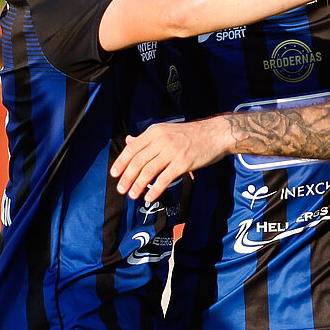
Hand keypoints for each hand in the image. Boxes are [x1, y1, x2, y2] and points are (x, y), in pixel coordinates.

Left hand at [111, 118, 232, 203]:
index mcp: (155, 132)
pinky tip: (149, 198)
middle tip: (121, 189)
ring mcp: (172, 152)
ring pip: (148, 171)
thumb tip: (129, 142)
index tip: (114, 174)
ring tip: (132, 195)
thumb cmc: (190, 134)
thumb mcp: (166, 131)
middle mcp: (161, 141)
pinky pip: (164, 179)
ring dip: (138, 185)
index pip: (132, 148)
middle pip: (138, 161)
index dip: (121, 162)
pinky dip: (155, 190)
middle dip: (127, 177)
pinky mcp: (183, 163)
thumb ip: (147, 138)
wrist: (215, 134)